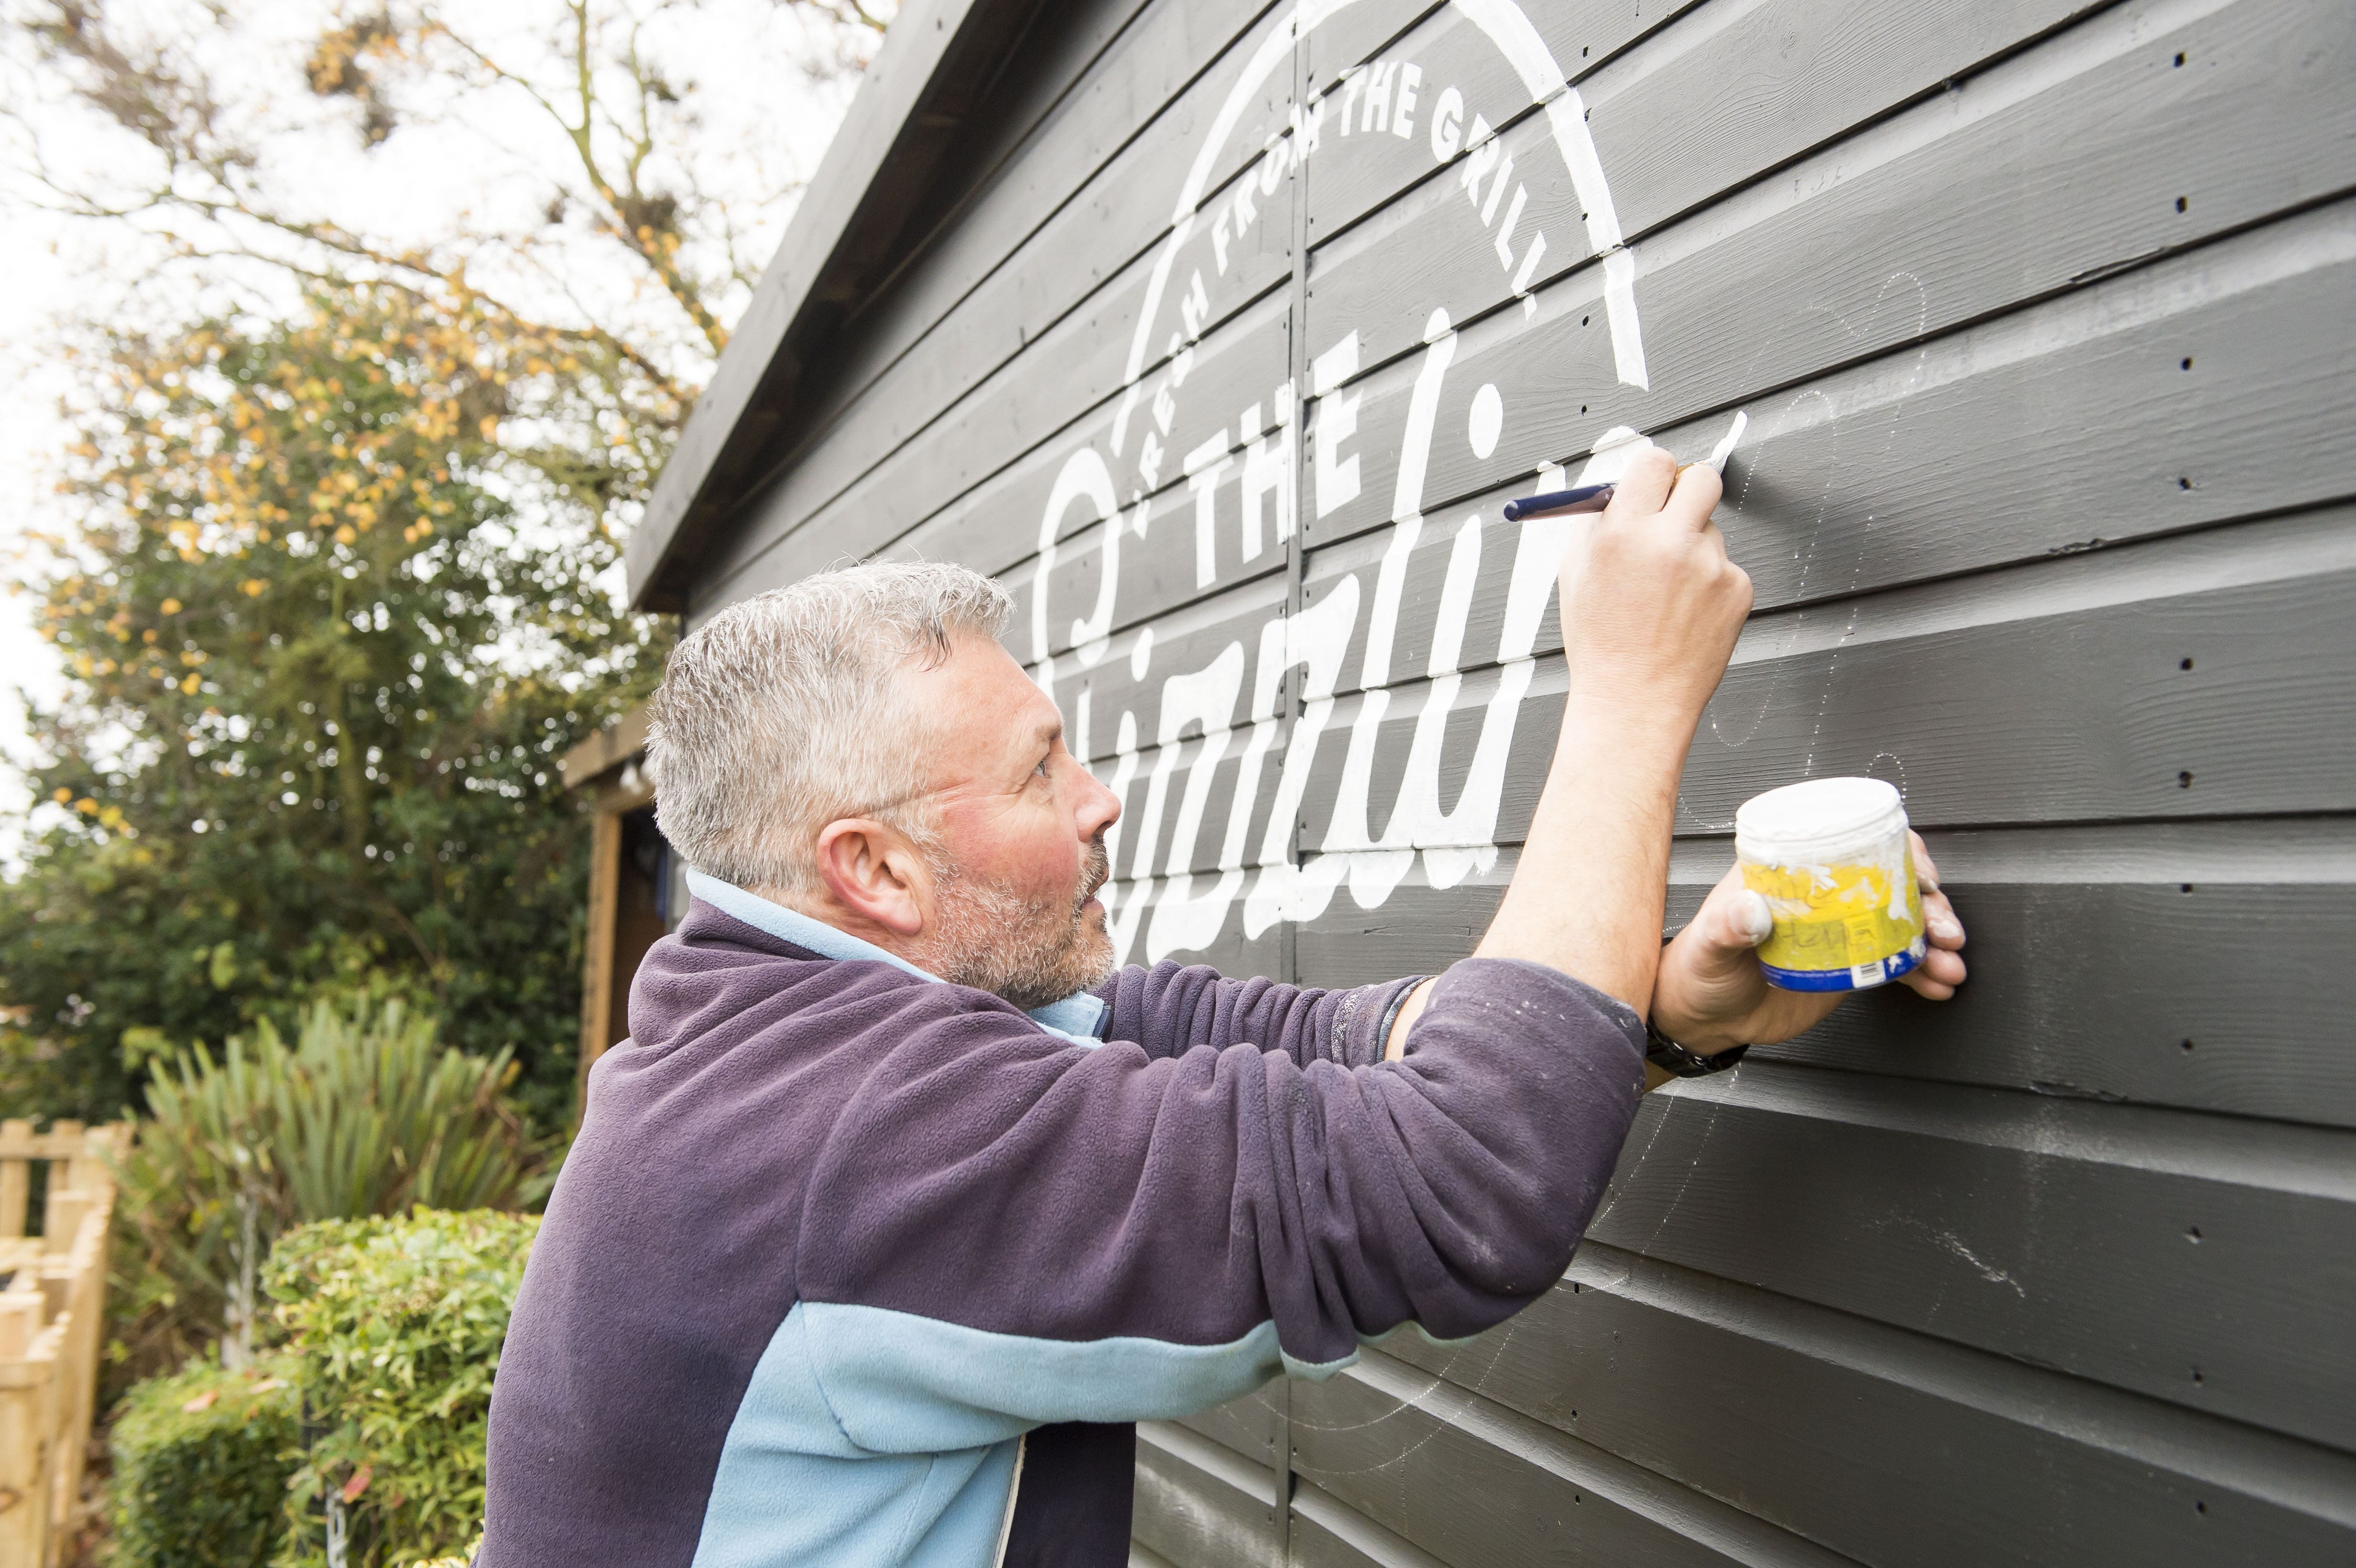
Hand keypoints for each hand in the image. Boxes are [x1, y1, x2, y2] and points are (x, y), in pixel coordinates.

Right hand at [1559, 445, 1752, 726]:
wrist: (1634, 702)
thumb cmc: (1601, 643)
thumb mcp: (1576, 573)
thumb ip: (1599, 523)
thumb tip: (1621, 487)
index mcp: (1623, 531)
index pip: (1655, 461)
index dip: (1654, 472)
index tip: (1652, 484)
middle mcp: (1670, 541)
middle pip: (1701, 478)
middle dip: (1688, 490)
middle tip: (1675, 515)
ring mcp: (1710, 566)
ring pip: (1712, 530)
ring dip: (1694, 548)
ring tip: (1667, 594)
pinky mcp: (1738, 589)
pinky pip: (1726, 567)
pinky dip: (1709, 584)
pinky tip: (1685, 615)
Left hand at [1649, 832, 1967, 1053]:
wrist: (1703, 1019)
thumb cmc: (1696, 970)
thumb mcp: (1708, 945)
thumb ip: (1727, 927)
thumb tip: (1751, 908)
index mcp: (1789, 872)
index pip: (1852, 842)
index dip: (1896, 852)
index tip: (1921, 877)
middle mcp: (1820, 895)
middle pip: (1889, 882)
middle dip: (1927, 903)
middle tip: (1945, 932)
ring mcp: (1838, 929)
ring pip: (1901, 922)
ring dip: (1933, 940)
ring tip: (1949, 966)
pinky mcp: (1847, 965)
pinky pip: (1894, 960)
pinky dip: (1920, 971)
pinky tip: (1937, 984)